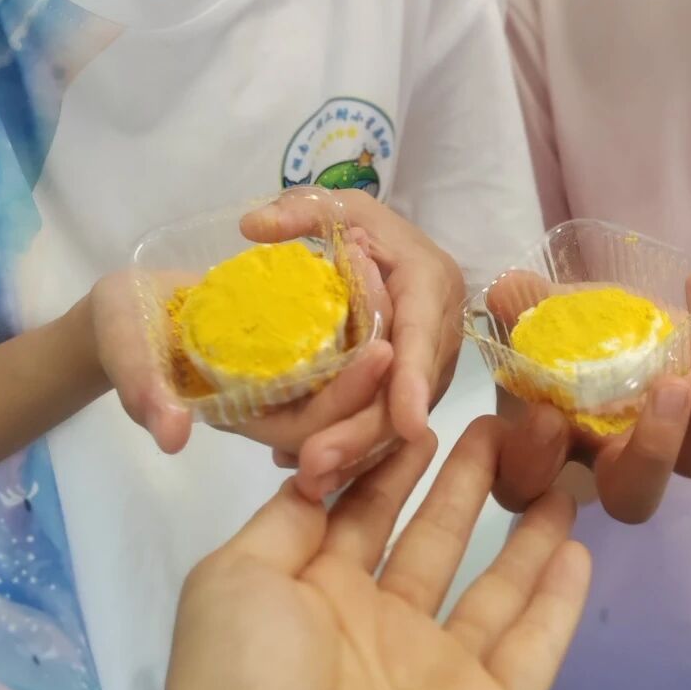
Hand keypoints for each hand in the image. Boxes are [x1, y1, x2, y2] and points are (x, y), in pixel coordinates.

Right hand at [85, 267, 394, 460]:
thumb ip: (145, 392)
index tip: (380, 349)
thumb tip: (171, 433)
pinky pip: (346, 332)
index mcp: (245, 416)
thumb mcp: (127, 357)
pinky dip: (361, 304)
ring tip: (383, 269)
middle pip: (348, 404)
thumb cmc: (125, 332)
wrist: (127, 308)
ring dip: (377, 324)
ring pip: (354, 369)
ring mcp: (292, 370)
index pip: (313, 425)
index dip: (347, 396)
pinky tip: (370, 263)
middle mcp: (277, 403)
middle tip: (393, 294)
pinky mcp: (300, 337)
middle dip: (379, 361)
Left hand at [150, 419, 589, 689]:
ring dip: (525, 532)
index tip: (429, 405)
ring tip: (557, 471)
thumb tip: (326, 460)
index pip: (365, 510)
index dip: (396, 460)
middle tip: (505, 421)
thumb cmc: (243, 686)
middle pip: (434, 538)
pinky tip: (580, 546)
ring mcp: (439, 674)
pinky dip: (558, 601)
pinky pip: (533, 647)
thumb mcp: (235, 578)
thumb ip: (288, 516)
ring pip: (493, 588)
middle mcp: (380, 628)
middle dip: (466, 481)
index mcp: (314, 594)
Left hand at [242, 190, 465, 498]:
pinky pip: (392, 425)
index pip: (420, 335)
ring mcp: (432, 366)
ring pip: (402, 419)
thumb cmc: (366, 228)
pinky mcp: (417, 388)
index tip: (407, 422)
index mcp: (428, 284)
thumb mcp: (338, 208)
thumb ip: (299, 212)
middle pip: (409, 393)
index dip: (413, 380)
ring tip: (310, 480)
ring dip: (359, 454)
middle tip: (316, 463)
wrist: (391, 249)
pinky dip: (357, 452)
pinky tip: (318, 477)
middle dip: (366, 433)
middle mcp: (439, 332)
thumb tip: (251, 226)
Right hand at [491, 270, 690, 523]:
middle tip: (668, 387)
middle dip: (655, 449)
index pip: (532, 489)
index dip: (536, 465)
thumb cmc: (567, 330)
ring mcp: (675, 446)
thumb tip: (508, 293)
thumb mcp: (538, 316)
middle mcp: (617, 465)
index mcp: (556, 453)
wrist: (614, 320)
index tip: (545, 416)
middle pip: (636, 497)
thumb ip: (521, 308)